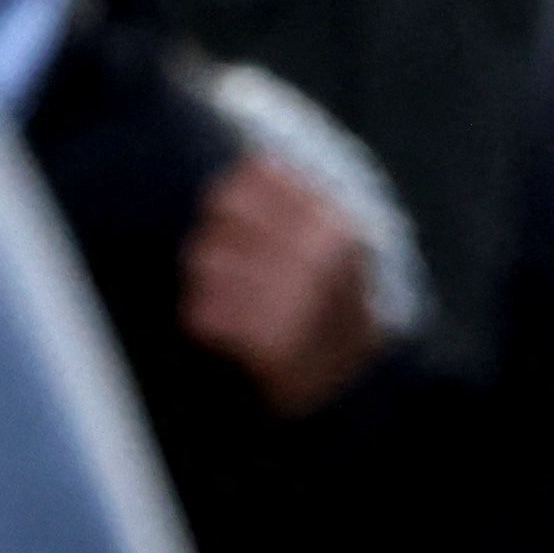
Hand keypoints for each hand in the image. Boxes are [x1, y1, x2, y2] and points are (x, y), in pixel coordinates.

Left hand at [180, 154, 389, 416]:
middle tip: (225, 262)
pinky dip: (206, 319)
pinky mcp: (265, 340)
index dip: (232, 195)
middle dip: (215, 238)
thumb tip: (247, 164)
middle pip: (221, 214)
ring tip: (230, 298)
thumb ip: (300, 204)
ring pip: (204, 260)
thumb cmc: (337, 308)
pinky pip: (201, 311)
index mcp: (336, 223)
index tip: (232, 218)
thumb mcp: (341, 242)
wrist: (352, 388)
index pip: (255, 176)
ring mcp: (291, 296)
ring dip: (207, 281)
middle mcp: (316, 253)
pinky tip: (229, 330)